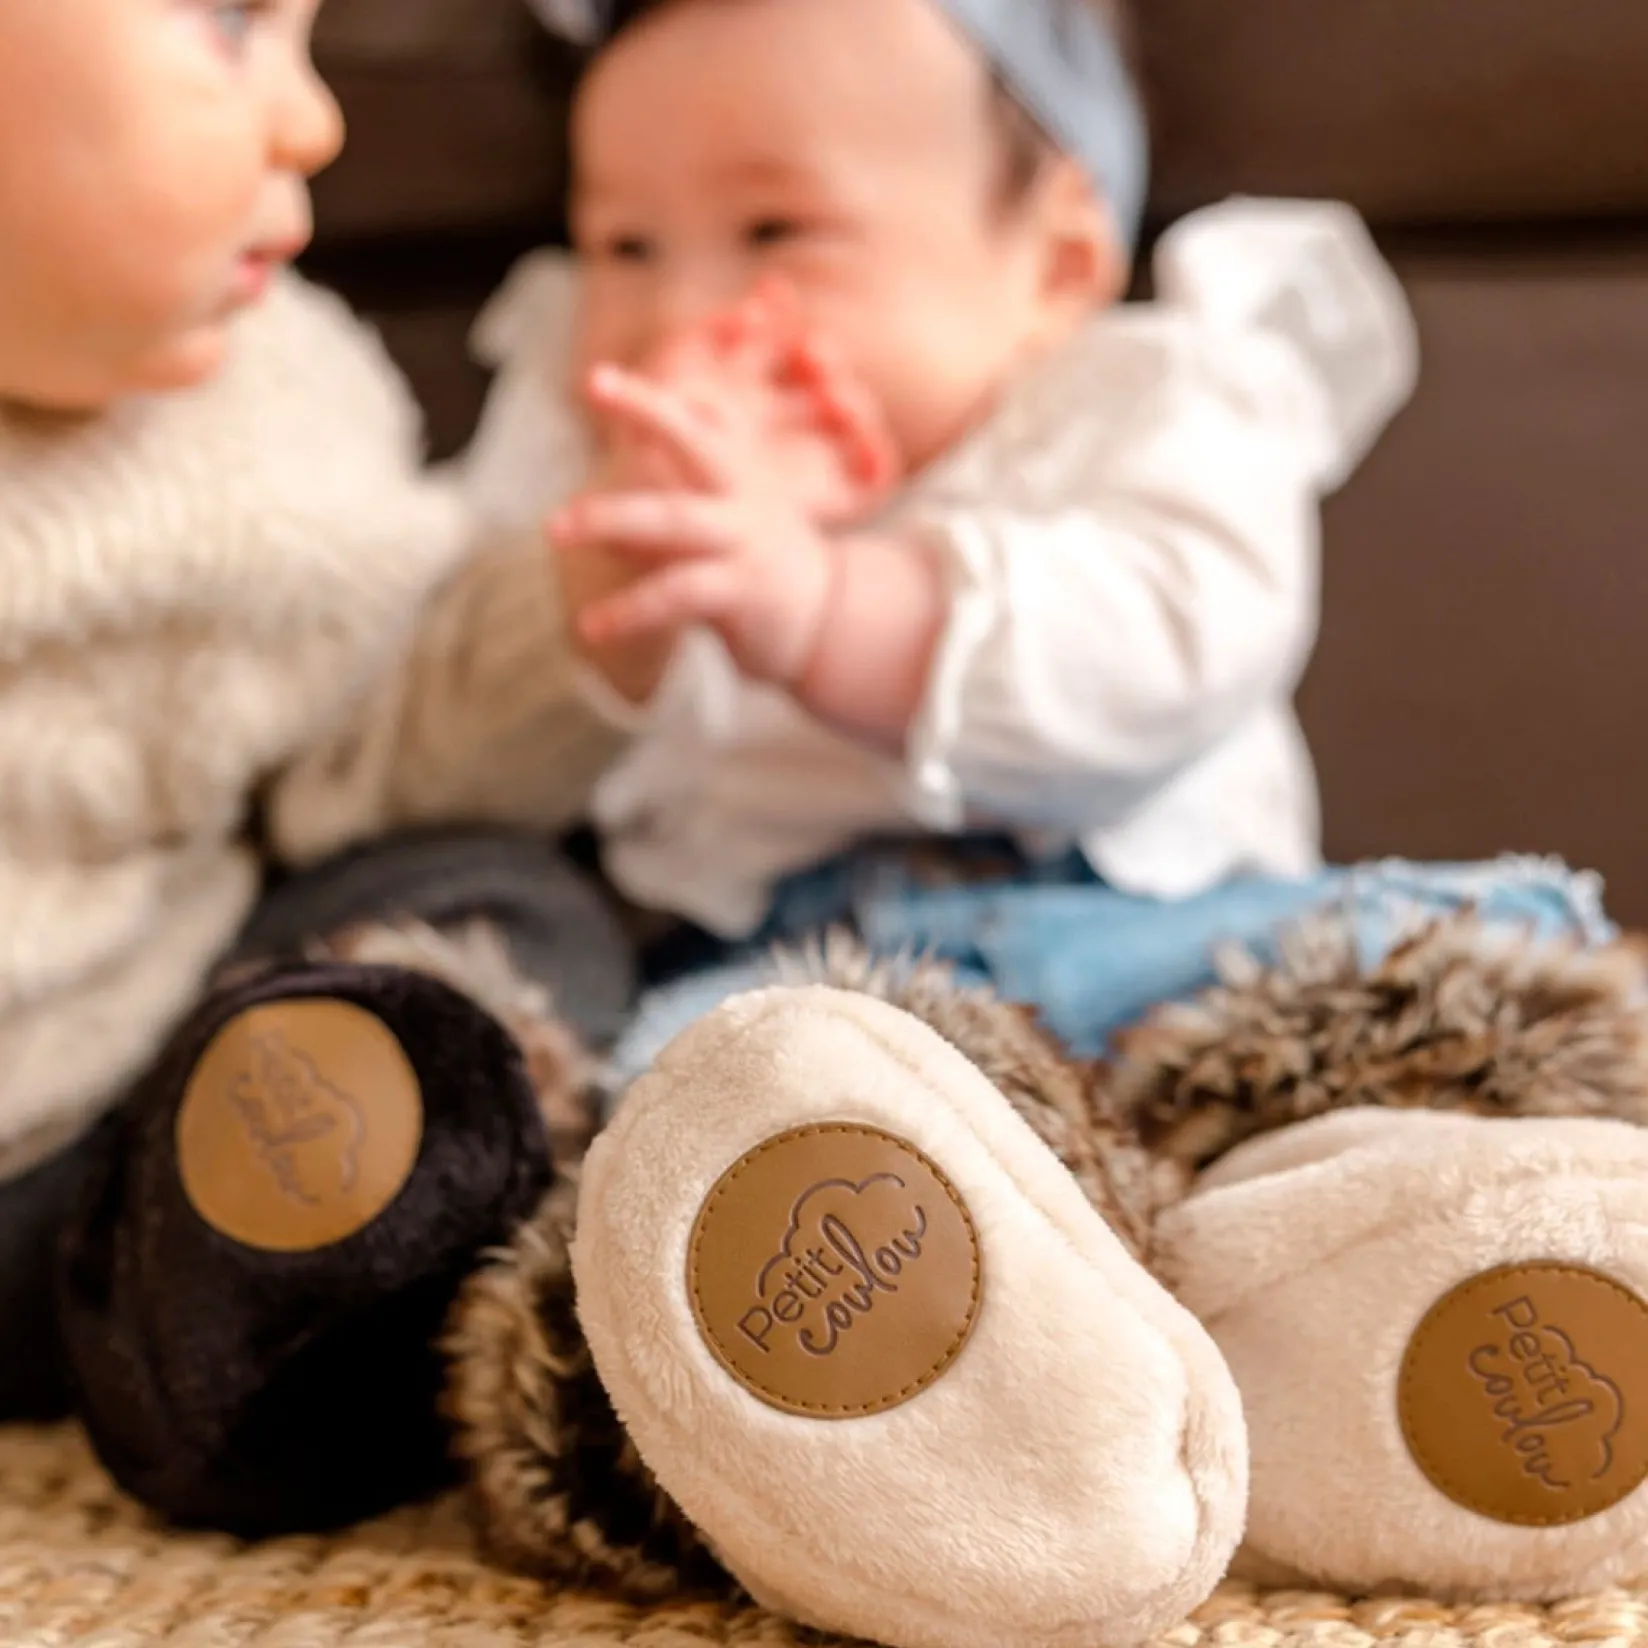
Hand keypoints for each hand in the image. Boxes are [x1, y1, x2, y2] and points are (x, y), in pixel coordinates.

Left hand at [552, 287, 900, 688]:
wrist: (827, 622)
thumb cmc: (760, 569)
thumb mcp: (721, 530)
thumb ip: (666, 518)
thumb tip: (599, 524)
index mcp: (739, 476)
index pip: (694, 422)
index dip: (648, 399)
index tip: (597, 377)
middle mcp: (744, 498)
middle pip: (695, 441)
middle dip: (647, 408)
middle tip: (590, 384)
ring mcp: (746, 542)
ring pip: (673, 518)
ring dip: (608, 517)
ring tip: (553, 529)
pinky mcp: (743, 592)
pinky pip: (676, 594)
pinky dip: (628, 609)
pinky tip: (589, 626)